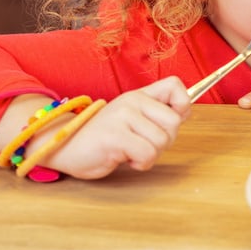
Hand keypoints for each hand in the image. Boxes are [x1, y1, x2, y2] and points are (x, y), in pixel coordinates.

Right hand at [47, 76, 190, 179]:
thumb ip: (155, 114)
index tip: (168, 123)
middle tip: (145, 145)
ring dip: (151, 155)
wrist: (65, 147)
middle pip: (174, 122)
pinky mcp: (114, 136)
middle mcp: (132, 101)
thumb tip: (185, 113)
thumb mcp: (131, 119)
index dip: (182, 106)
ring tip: (132, 152)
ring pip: (161, 141)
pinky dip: (141, 164)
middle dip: (165, 141)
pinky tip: (126, 159)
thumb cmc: (104, 138)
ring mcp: (122, 117)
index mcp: (139, 95)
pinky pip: (147, 154)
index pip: (175, 86)